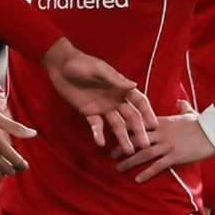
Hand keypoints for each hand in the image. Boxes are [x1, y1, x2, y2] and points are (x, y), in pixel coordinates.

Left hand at [43, 39, 156, 154]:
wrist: (60, 66)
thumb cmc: (82, 63)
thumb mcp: (99, 70)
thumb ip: (115, 79)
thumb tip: (135, 85)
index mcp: (121, 88)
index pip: (139, 102)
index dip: (147, 113)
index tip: (154, 125)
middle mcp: (115, 100)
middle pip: (131, 117)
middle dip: (138, 131)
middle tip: (145, 145)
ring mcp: (103, 108)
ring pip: (116, 125)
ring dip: (122, 137)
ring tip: (129, 151)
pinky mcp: (89, 113)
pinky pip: (96, 125)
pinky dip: (99, 134)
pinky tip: (101, 143)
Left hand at [115, 100, 214, 182]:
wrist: (213, 130)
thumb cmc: (202, 122)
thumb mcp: (189, 112)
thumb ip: (182, 107)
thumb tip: (181, 102)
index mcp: (160, 122)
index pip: (137, 124)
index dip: (124, 129)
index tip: (113, 134)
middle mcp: (160, 132)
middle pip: (135, 138)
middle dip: (121, 146)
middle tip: (110, 154)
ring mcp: (167, 144)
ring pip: (143, 153)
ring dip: (129, 161)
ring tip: (118, 168)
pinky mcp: (175, 156)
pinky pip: (158, 165)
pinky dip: (147, 173)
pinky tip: (137, 179)